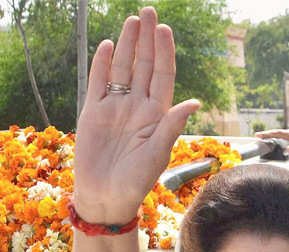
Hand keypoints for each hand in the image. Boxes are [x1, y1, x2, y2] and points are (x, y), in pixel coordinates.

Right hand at [73, 7, 199, 223]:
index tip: (164, 29)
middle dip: (147, 39)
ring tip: (132, 21)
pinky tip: (106, 45)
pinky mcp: (93, 113)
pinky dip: (100, 64)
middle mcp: (138, 107)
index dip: (164, 52)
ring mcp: (115, 108)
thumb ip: (171, 125)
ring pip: (121, 68)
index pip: (163, 76)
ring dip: (126, 45)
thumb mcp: (158, 153)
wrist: (105, 196)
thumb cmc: (136, 181)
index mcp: (157, 115)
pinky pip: (97, 83)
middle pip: (143, 65)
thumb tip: (194, 101)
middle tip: (148, 11)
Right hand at [255, 129, 288, 153]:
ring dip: (269, 135)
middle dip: (266, 134)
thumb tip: (286, 150)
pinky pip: (281, 135)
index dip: (268, 134)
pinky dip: (274, 136)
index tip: (260, 135)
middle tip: (256, 135)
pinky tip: (270, 139)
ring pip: (278, 133)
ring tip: (260, 137)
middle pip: (276, 132)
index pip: (278, 133)